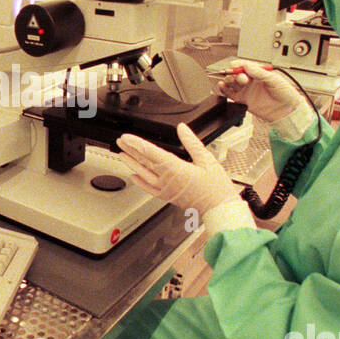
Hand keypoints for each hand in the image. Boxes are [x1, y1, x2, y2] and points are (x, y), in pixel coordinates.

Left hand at [117, 123, 237, 216]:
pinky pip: (149, 189)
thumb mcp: (207, 160)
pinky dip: (140, 182)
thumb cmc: (216, 188)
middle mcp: (167, 180)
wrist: (219, 209)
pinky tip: (133, 176)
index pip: (151, 153)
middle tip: (120, 142)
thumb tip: (182, 129)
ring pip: (144, 174)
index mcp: (176, 169)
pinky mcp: (168, 196)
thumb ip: (192, 143)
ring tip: (122, 155)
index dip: (137, 144)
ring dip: (131, 163)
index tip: (127, 138)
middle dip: (131, 151)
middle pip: (144, 162)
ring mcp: (166, 190)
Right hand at [217, 60, 305, 122]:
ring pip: (231, 82)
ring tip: (231, 81)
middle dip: (235, 74)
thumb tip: (247, 65)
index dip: (239, 64)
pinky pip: (229, 94)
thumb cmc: (285, 93)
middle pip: (236, 73)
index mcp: (258, 72)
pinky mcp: (242, 100)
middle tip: (242, 78)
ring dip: (229, 80)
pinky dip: (224, 89)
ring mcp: (245, 90)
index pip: (245, 65)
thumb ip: (259, 72)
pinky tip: (222, 86)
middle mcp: (250, 80)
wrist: (286, 110)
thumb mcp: (273, 79)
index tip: (235, 65)